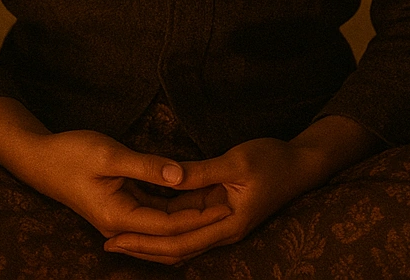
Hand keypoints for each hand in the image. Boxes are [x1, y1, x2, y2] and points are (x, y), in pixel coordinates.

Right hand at [20, 129, 231, 241]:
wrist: (40, 158)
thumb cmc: (71, 153)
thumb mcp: (109, 154)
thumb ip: (145, 166)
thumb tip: (180, 175)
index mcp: (119, 216)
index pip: (169, 225)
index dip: (200, 215)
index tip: (227, 202)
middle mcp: (122, 224)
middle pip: (170, 232)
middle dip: (201, 220)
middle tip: (233, 202)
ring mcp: (121, 217)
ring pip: (163, 225)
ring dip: (190, 215)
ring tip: (220, 199)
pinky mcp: (121, 206)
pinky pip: (155, 214)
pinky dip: (175, 207)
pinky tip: (194, 195)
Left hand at [103, 136, 314, 264]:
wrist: (302, 163)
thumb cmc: (273, 160)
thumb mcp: (236, 162)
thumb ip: (201, 171)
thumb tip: (168, 175)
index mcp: (227, 224)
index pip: (177, 243)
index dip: (145, 242)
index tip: (115, 238)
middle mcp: (222, 230)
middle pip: (174, 248)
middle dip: (141, 247)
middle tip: (107, 243)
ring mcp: (221, 221)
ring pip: (180, 238)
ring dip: (151, 238)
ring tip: (119, 233)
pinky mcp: (221, 209)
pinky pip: (188, 221)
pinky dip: (166, 221)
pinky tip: (146, 212)